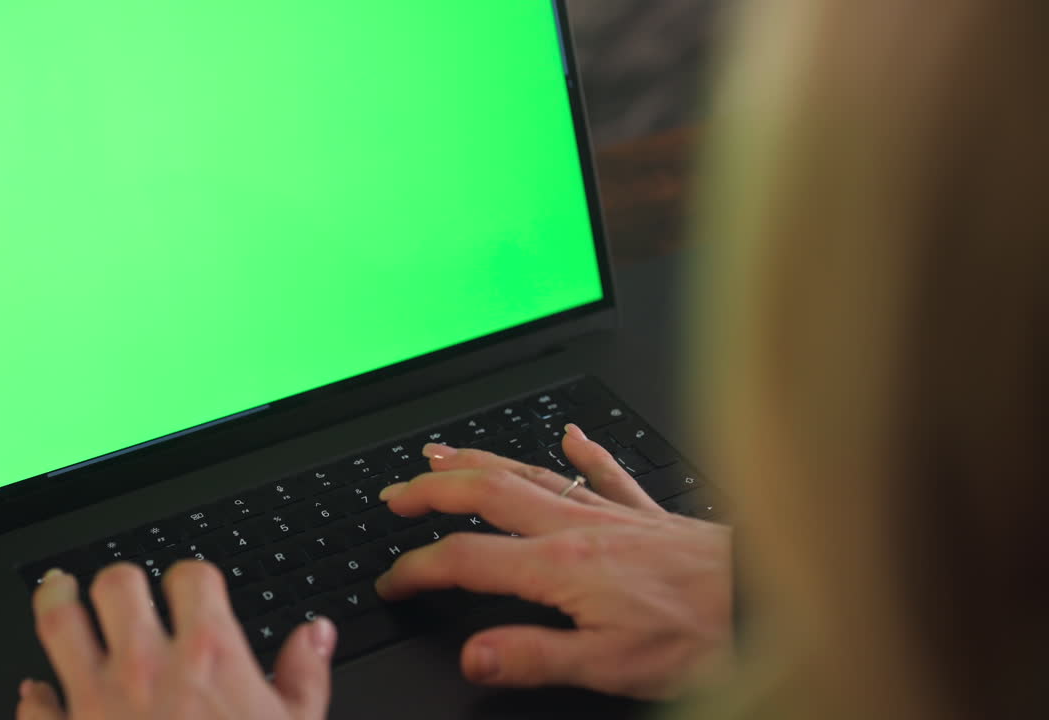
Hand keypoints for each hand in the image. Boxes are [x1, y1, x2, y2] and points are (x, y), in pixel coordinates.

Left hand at [18, 561, 335, 719]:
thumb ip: (305, 676)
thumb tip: (315, 635)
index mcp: (208, 657)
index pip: (191, 577)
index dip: (191, 577)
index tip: (191, 588)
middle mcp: (146, 669)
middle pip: (118, 584)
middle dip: (122, 581)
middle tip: (126, 591)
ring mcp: (97, 703)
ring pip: (59, 623)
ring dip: (58, 603)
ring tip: (61, 593)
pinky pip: (34, 705)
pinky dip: (35, 696)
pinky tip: (40, 690)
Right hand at [375, 424, 732, 698]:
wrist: (767, 599)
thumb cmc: (701, 633)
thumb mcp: (609, 664)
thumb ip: (534, 656)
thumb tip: (475, 656)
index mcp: (561, 566)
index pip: (466, 559)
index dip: (417, 569)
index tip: (392, 581)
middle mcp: (578, 528)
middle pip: (486, 493)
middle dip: (432, 490)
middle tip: (395, 494)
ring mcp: (610, 514)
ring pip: (530, 472)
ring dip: (481, 460)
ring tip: (444, 452)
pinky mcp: (645, 513)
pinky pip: (605, 472)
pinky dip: (582, 452)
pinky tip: (569, 435)